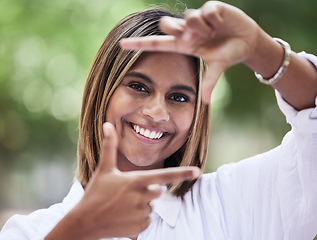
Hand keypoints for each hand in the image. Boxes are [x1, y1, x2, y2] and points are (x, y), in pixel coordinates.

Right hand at [46, 122, 200, 239]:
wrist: (85, 221)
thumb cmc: (95, 192)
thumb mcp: (104, 168)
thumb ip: (110, 146)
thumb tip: (106, 124)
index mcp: (136, 181)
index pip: (164, 176)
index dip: (182, 173)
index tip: (197, 171)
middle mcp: (142, 197)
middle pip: (158, 191)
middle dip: (148, 190)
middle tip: (128, 192)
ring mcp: (141, 213)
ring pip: (152, 205)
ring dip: (142, 204)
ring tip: (123, 204)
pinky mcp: (140, 227)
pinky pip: (148, 219)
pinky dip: (139, 217)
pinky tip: (124, 215)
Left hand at [120, 1, 259, 103]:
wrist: (248, 40)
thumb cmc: (229, 53)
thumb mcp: (218, 67)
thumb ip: (210, 82)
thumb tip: (206, 103)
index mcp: (184, 45)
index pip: (157, 44)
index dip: (139, 44)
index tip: (121, 44)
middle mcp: (187, 31)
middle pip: (167, 25)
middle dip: (177, 29)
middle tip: (192, 37)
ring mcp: (197, 19)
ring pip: (189, 18)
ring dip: (203, 28)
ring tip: (214, 32)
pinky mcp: (210, 7)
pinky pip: (206, 11)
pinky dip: (215, 18)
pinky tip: (221, 22)